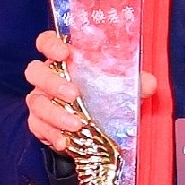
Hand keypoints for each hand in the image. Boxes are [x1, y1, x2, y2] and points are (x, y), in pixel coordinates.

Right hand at [26, 30, 157, 159]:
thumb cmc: (102, 97)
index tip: (63, 52)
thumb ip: (135, 82)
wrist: (93, 129)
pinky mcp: (39, 123)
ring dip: (55, 114)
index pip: (47, 42)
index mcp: (63, 60)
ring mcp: (40, 100)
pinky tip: (65, 141)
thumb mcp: (120, 88)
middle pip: (35, 71)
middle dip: (52, 82)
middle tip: (74, 94)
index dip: (50, 44)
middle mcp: (47, 78)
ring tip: (77, 124)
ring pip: (36, 102)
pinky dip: (51, 134)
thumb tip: (149, 83)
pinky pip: (37, 127)